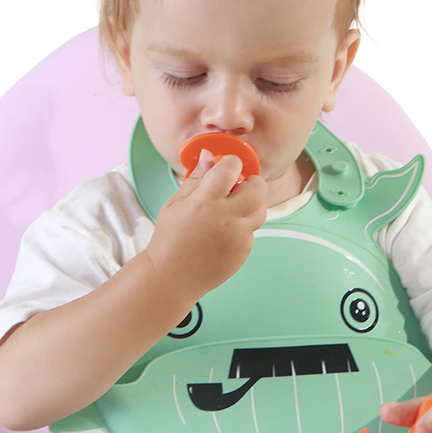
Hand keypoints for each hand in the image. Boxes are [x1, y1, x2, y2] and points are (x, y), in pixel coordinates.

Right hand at [143, 149, 267, 298]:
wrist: (172, 277)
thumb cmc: (170, 238)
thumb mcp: (177, 203)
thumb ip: (198, 178)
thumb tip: (209, 155)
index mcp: (204, 202)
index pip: (231, 168)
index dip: (231, 163)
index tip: (226, 167)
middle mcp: (225, 218)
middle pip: (258, 188)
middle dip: (251, 182)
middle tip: (238, 187)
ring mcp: (238, 237)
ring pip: (260, 210)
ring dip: (250, 204)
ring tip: (231, 209)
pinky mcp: (244, 251)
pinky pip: (252, 230)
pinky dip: (243, 226)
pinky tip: (224, 232)